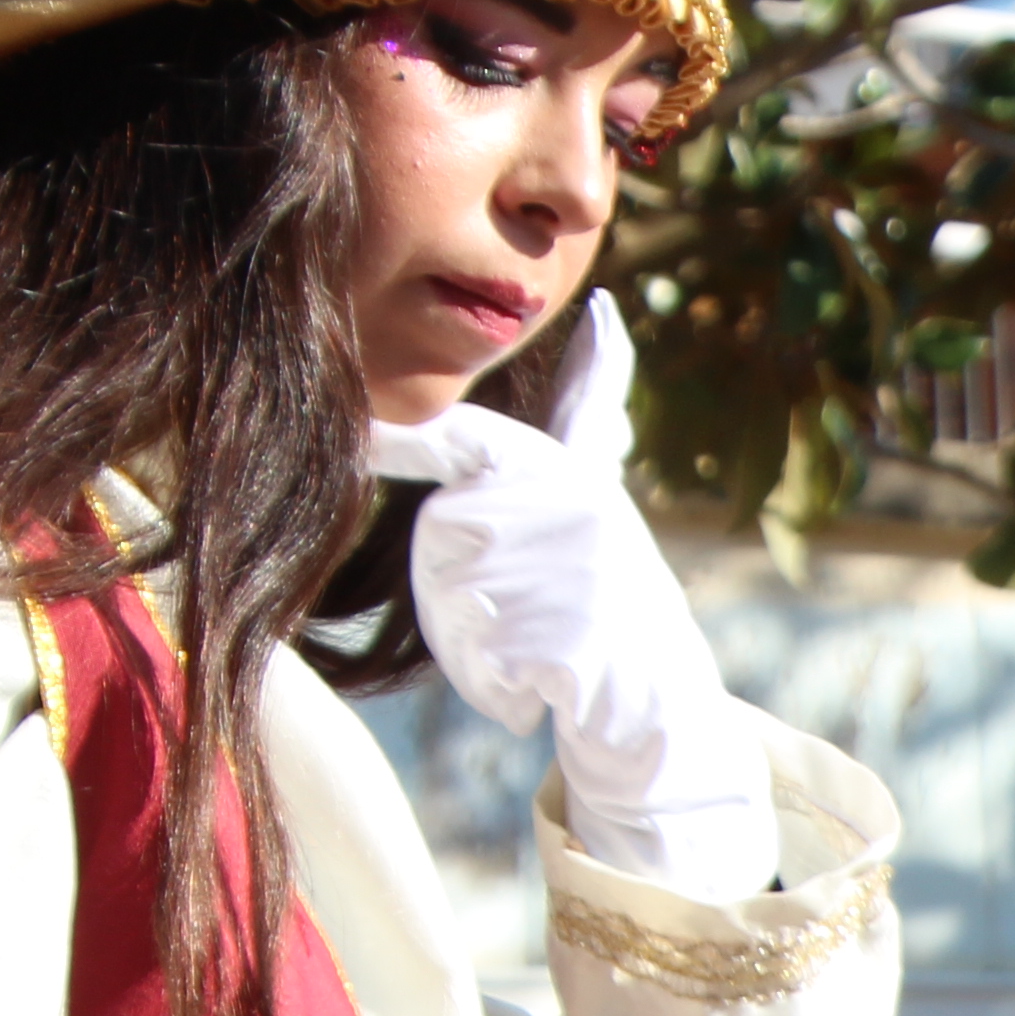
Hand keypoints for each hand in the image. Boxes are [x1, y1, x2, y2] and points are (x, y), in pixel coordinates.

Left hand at [365, 295, 776, 898]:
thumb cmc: (614, 593)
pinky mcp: (568, 645)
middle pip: (442, 542)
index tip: (351, 434)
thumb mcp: (599, 490)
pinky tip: (551, 690)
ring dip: (477, 645)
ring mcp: (573, 575)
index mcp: (568, 472)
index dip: (401, 439)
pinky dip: (501, 690)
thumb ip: (588, 405)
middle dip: (459, 591)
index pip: (463, 441)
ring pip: (453, 607)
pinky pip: (482, 664)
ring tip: (545, 648)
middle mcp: (573, 511)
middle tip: (531, 613)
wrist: (663, 700)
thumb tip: (607, 314)